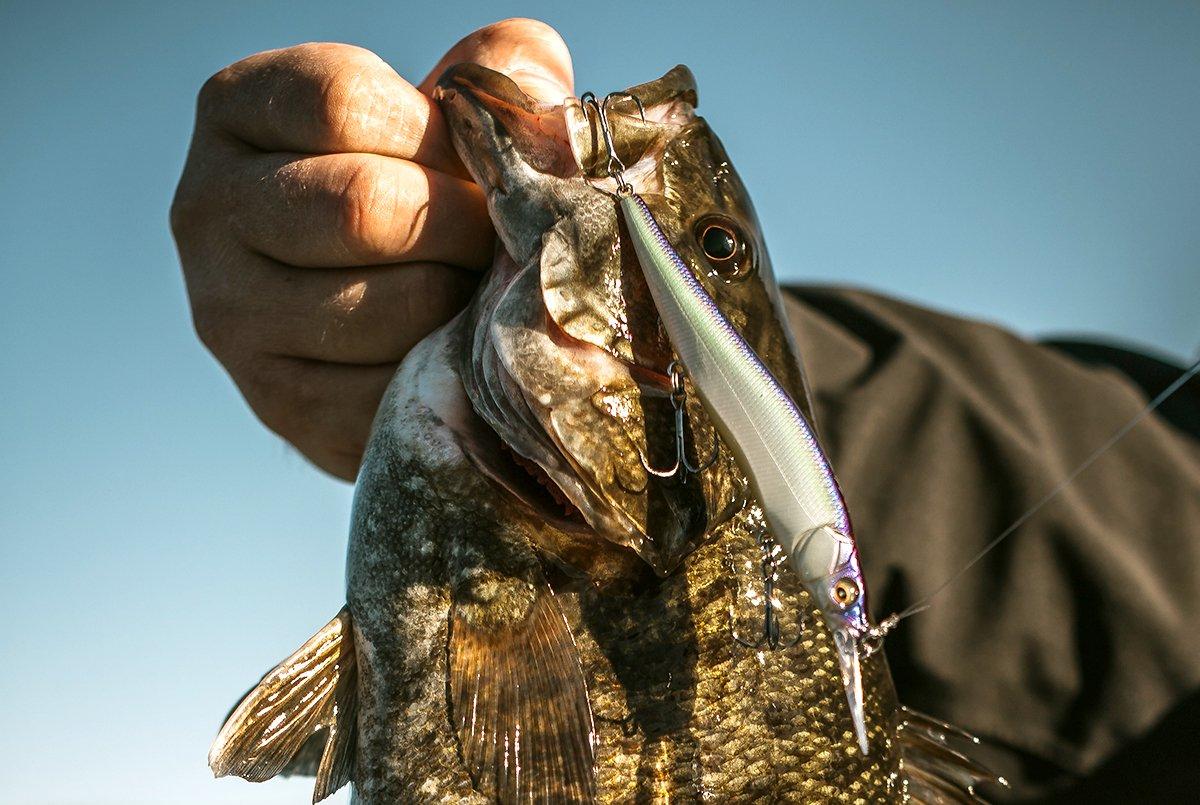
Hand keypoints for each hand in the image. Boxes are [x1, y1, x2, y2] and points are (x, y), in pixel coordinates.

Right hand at [171, 19, 573, 479]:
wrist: (382, 329)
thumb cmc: (421, 200)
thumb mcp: (443, 123)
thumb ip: (485, 78)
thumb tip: (526, 71)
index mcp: (237, 110)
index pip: (341, 102)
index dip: (438, 136)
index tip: (470, 162)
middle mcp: (205, 207)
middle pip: (361, 206)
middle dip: (460, 227)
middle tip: (490, 240)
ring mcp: (229, 311)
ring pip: (386, 305)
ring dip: (459, 302)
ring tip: (471, 292)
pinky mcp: (275, 400)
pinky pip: (391, 386)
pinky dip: (445, 370)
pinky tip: (451, 351)